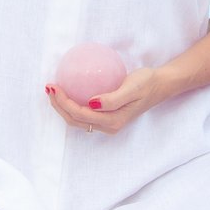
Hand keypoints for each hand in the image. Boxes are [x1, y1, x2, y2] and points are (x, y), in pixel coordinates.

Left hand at [44, 68, 169, 135]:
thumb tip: (91, 104)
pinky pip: (84, 113)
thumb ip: (113, 99)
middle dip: (58, 106)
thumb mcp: (132, 88)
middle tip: (49, 87)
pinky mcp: (107, 116)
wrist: (160, 85)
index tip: (54, 86)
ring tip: (54, 90)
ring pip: (78, 119)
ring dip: (63, 106)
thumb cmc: (147, 84)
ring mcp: (107, 122)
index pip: (79, 114)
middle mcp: (108, 126)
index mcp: (112, 121)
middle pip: (75, 120)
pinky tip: (69, 90)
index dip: (63, 103)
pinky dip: (72, 104)